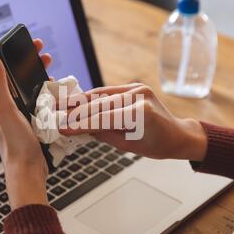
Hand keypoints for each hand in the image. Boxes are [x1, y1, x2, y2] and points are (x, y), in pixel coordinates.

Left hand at [0, 39, 51, 209]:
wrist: (27, 169)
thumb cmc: (15, 142)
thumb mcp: (6, 109)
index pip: (0, 69)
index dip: (13, 54)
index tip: (28, 44)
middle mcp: (1, 105)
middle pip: (14, 76)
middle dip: (28, 63)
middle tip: (43, 53)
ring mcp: (14, 113)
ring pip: (25, 87)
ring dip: (36, 75)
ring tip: (49, 68)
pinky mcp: (26, 120)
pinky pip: (34, 100)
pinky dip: (42, 91)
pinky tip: (52, 89)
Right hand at [59, 84, 207, 161]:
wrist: (177, 133)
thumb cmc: (158, 144)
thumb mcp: (129, 146)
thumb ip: (104, 135)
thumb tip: (81, 129)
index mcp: (140, 113)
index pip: (102, 118)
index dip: (80, 124)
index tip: (63, 128)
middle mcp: (138, 96)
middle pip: (99, 103)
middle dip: (75, 111)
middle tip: (56, 115)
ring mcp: (137, 88)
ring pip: (101, 95)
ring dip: (80, 101)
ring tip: (61, 105)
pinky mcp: (135, 87)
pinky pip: (108, 92)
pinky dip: (92, 97)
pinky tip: (77, 101)